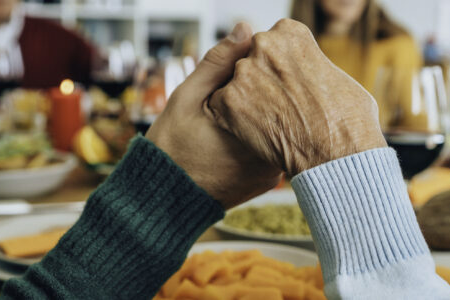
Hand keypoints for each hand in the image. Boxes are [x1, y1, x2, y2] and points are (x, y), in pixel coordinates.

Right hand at [145, 23, 281, 208]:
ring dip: (270, 114)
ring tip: (243, 110)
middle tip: (246, 89)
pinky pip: (275, 149)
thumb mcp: (187, 98)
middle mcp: (270, 157)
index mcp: (253, 134)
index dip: (268, 71)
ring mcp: (272, 173)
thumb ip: (217, 64)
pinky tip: (245, 130)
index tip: (254, 66)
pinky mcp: (269, 182)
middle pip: (284, 110)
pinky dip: (266, 135)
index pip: (278, 88)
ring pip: (282, 130)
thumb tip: (245, 29)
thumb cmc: (171, 149)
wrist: (164, 202)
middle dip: (271, 92)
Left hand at [207, 19, 386, 175]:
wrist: (336, 154)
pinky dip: (232, 120)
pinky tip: (254, 132)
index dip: (280, 67)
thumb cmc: (347, 120)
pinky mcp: (229, 101)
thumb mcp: (337, 77)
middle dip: (261, 81)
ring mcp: (244, 72)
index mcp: (291, 33)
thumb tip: (307, 73)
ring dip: (246, 100)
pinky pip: (221, 106)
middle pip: (251, 60)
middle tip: (279, 105)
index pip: (273, 43)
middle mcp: (264, 45)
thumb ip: (311, 65)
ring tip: (270, 122)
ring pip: (235, 83)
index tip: (290, 85)